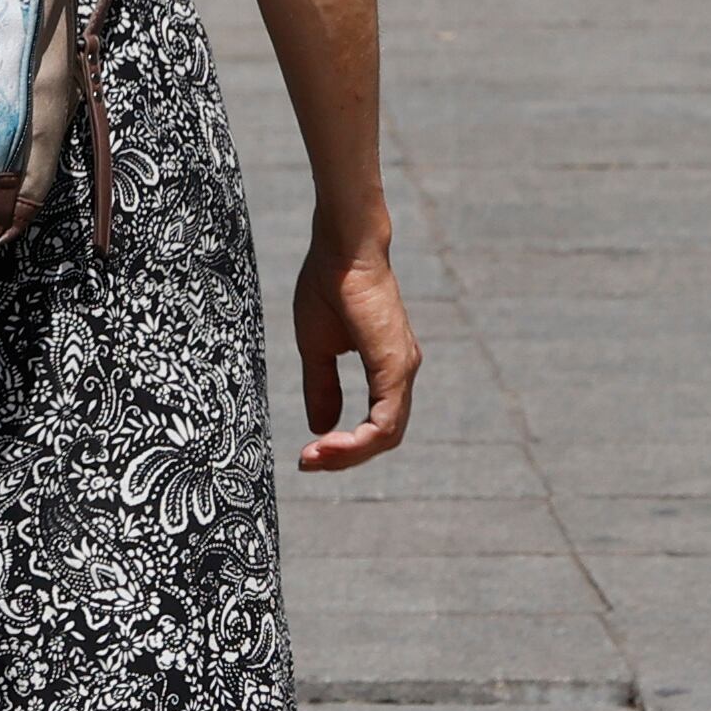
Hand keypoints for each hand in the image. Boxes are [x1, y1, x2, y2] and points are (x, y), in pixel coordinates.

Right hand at [292, 234, 416, 471]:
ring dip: (350, 453)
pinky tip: (331, 443)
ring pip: (387, 434)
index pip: (375, 424)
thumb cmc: (328, 286)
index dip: (344, 444)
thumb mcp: (317, 346)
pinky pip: (386, 419)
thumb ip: (322, 386)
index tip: (308, 453)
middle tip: (308, 462)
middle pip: (383, 437)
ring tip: (314, 456)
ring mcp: (403, 370)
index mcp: (387, 369)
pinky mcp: (397, 366)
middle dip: (345, 456)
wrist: (342, 248)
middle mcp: (401, 374)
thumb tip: (321, 427)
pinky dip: (360, 439)